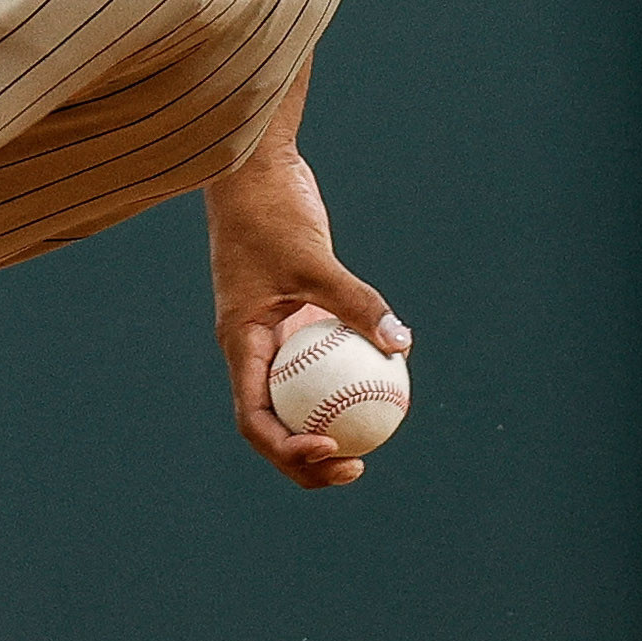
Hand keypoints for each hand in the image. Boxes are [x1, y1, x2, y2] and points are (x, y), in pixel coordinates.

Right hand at [208, 126, 407, 491]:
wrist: (255, 173)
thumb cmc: (272, 213)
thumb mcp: (313, 259)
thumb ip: (355, 301)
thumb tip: (401, 345)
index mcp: (240, 345)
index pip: (255, 418)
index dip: (288, 449)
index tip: (332, 450)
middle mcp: (252, 351)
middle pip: (273, 425)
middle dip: (308, 460)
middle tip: (357, 467)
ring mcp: (272, 338)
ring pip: (296, 401)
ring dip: (326, 429)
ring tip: (372, 445)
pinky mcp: (294, 321)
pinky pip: (320, 365)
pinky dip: (345, 382)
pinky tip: (386, 387)